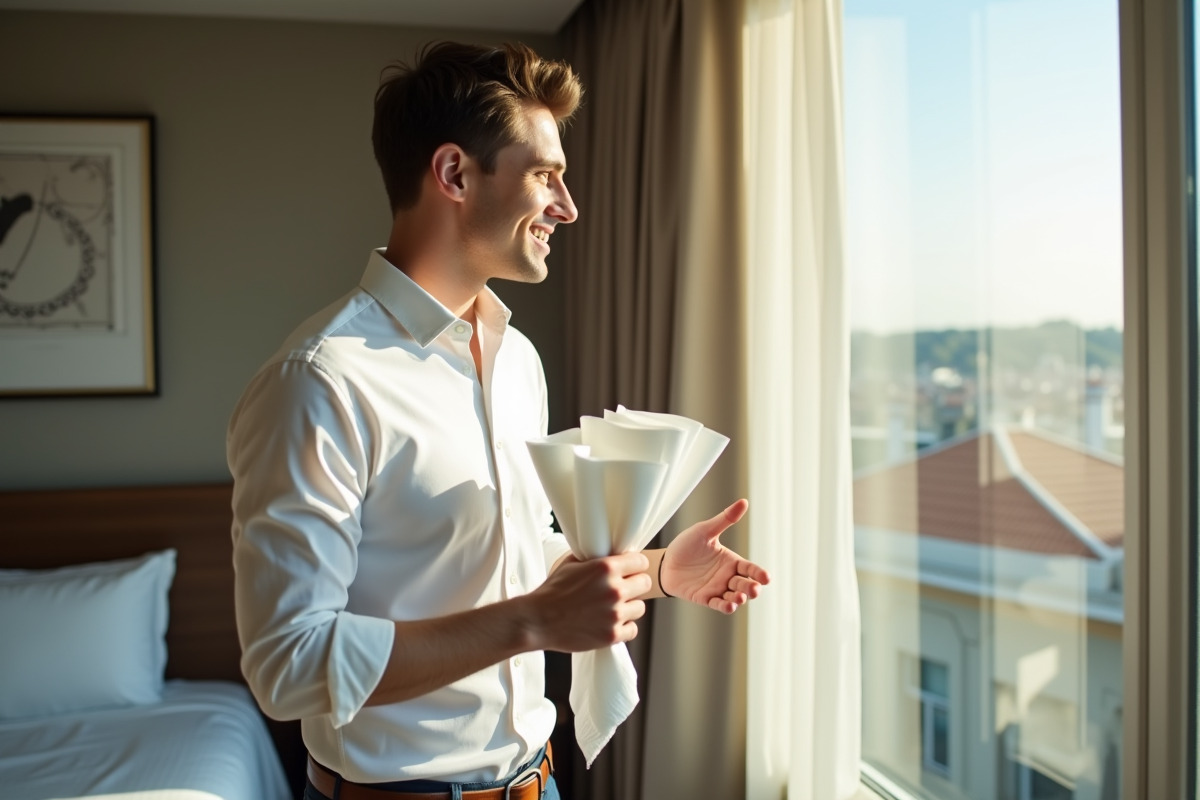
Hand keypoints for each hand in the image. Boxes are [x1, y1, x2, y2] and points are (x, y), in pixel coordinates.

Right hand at [522, 551, 650, 651]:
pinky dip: (624, 628)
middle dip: (635, 585)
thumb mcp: (570, 564)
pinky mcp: (612, 635)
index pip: (641, 562)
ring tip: (613, 609)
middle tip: (623, 590)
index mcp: (606, 568)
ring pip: (640, 607)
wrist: (538, 621)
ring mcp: (614, 614)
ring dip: (629, 607)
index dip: (635, 566)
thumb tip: (610, 552)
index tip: (631, 571)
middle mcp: (614, 590)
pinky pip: (632, 630)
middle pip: (645, 583)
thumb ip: (594, 557)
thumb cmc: (552, 591)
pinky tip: (610, 624)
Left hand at [661, 499, 768, 613]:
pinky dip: (725, 607)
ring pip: (735, 597)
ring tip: (741, 597)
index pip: (750, 568)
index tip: (766, 577)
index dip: (759, 573)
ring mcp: (717, 589)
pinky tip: (730, 605)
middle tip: (754, 588)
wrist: (665, 560)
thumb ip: (725, 519)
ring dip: (740, 599)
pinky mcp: (704, 598)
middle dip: (752, 588)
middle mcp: (727, 577)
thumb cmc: (686, 545)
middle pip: (745, 585)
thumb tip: (744, 502)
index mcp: (731, 561)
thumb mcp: (706, 530)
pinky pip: (718, 604)